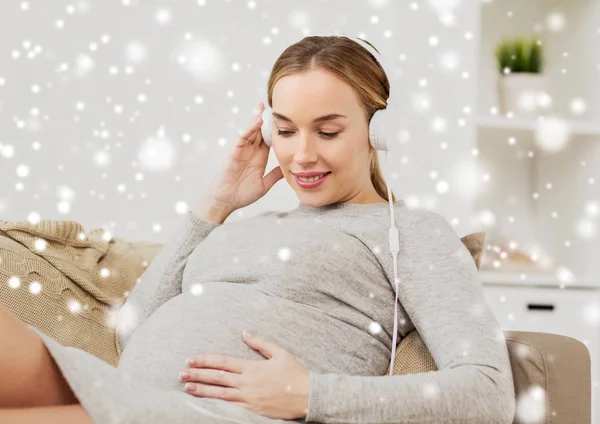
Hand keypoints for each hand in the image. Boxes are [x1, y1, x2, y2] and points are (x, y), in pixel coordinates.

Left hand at [179, 330, 309, 419]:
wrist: (307, 397)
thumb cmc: (295, 374)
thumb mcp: (280, 353)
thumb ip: (261, 343)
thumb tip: (245, 333)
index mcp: (252, 367)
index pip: (223, 362)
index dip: (205, 360)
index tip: (191, 359)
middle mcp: (247, 383)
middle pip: (217, 378)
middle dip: (197, 375)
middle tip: (181, 374)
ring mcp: (248, 398)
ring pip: (220, 394)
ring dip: (202, 391)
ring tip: (187, 388)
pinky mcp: (252, 411)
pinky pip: (230, 408)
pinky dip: (216, 405)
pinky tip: (206, 404)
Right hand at [199, 102, 283, 215]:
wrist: (225, 201)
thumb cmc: (241, 194)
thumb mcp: (264, 184)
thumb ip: (274, 176)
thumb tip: (288, 170)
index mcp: (259, 158)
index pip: (269, 140)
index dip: (275, 130)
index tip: (285, 120)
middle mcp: (251, 152)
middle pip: (260, 132)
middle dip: (265, 119)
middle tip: (273, 106)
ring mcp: (242, 151)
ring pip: (251, 132)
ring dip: (256, 120)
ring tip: (263, 108)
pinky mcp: (234, 152)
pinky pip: (242, 138)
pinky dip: (249, 129)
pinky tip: (257, 122)